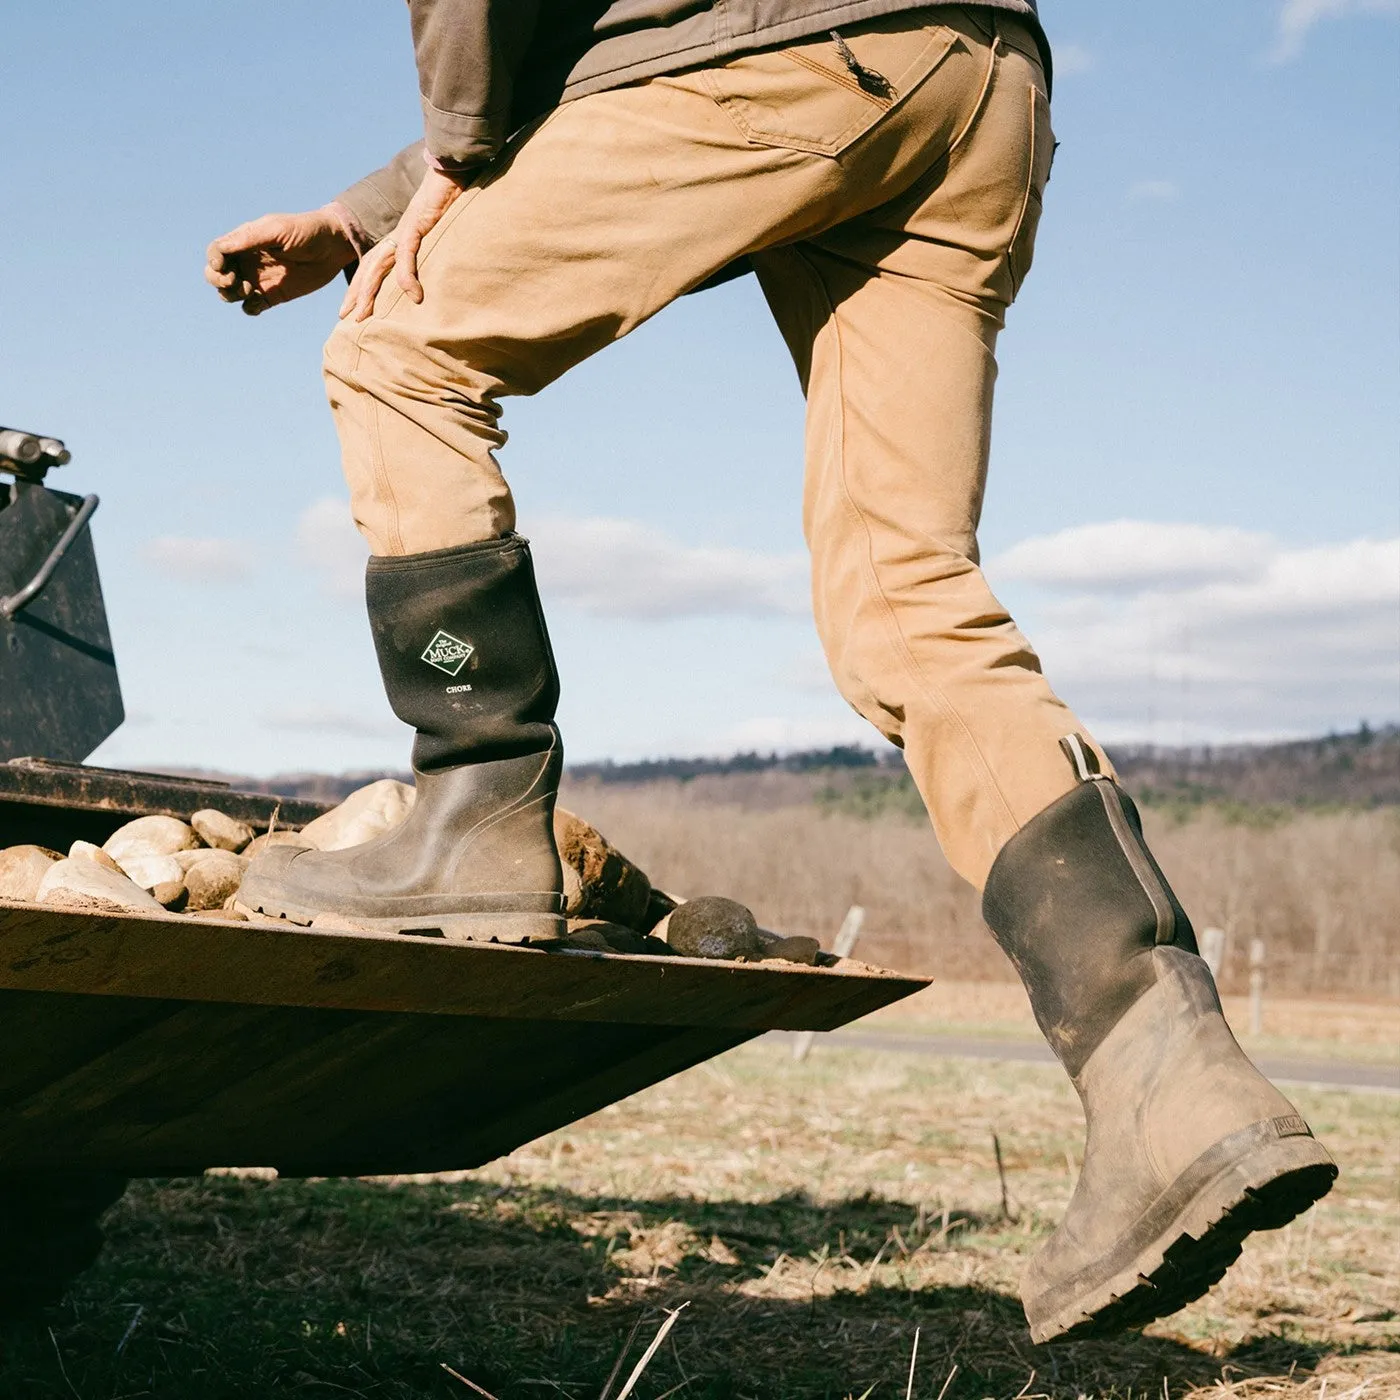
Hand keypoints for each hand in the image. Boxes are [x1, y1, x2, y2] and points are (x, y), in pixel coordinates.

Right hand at [206, 208, 356, 315]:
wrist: (334, 248)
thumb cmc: (306, 232)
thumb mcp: (277, 230)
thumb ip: (249, 238)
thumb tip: (220, 249)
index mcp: (245, 242)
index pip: (216, 252)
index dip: (213, 261)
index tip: (222, 266)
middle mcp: (248, 261)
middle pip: (216, 275)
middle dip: (217, 280)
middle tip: (235, 281)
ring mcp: (259, 280)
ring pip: (230, 293)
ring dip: (232, 295)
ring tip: (251, 290)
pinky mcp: (273, 296)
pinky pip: (251, 307)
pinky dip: (249, 309)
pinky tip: (258, 303)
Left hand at [339, 169, 464, 321]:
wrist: (452, 171)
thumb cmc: (449, 201)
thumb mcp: (439, 234)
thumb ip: (433, 251)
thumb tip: (438, 274)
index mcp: (399, 238)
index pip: (374, 266)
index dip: (361, 287)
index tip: (353, 310)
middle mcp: (396, 236)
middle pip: (369, 269)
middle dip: (356, 294)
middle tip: (346, 318)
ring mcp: (405, 231)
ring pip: (379, 266)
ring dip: (370, 291)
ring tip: (364, 315)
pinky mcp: (418, 225)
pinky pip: (408, 255)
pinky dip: (409, 276)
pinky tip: (412, 295)